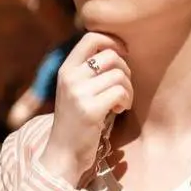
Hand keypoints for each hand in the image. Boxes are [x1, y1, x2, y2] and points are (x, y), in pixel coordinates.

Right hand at [40, 32, 131, 185]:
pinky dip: (126, 101)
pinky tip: (118, 110)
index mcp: (66, 69)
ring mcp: (79, 94)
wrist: (63, 153)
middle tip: (122, 87)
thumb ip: (89, 70)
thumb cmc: (76, 120)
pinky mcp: (90, 110)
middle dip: (125, 70)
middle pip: (112, 56)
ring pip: (120, 75)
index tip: (123, 54)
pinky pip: (121, 92)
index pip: (92, 37)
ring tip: (120, 102)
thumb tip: (118, 48)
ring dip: (128, 89)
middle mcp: (70, 77)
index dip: (113, 41)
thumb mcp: (75, 89)